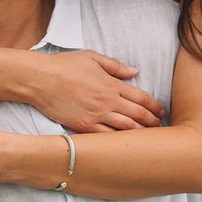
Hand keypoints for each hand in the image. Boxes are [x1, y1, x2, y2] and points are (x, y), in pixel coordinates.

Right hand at [31, 50, 164, 131]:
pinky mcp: (83, 126)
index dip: (154, 106)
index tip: (161, 111)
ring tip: (149, 138)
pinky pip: (106, 137)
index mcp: (111, 84)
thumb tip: (134, 71)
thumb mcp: (92, 57)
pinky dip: (119, 141)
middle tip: (160, 127)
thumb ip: (115, 66)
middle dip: (152, 122)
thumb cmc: (64, 65)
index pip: (141, 97)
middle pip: (138, 115)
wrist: (40, 79)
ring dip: (140, 133)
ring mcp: (95, 115)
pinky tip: (126, 144)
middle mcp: (106, 101)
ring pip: (126, 129)